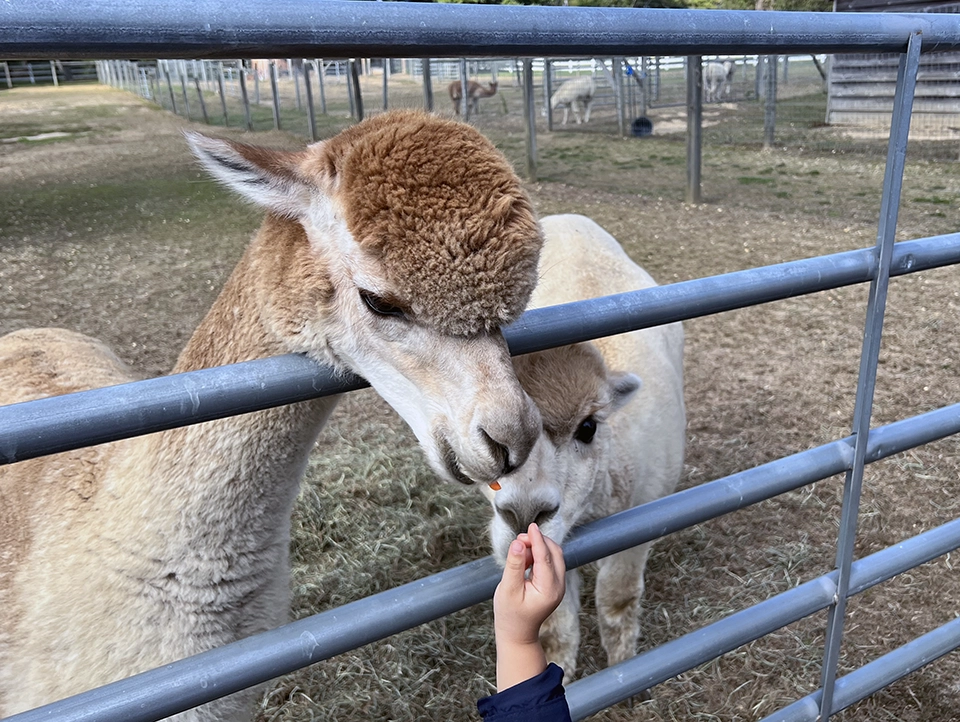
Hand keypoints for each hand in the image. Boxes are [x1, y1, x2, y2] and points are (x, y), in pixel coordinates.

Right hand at [492, 523, 565, 689]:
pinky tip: (525, 559)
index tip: (531, 526)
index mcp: (548, 589)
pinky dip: (540, 555)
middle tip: (519, 540)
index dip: (538, 540)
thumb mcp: (508, 589)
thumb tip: (519, 543)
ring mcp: (559, 586)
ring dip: (539, 547)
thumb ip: (514, 565)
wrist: (517, 634)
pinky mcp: (555, 584)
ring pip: (555, 556)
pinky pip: (551, 562)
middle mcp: (558, 587)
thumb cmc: (510, 614)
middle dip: (539, 542)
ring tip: (519, 552)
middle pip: (555, 553)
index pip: (545, 557)